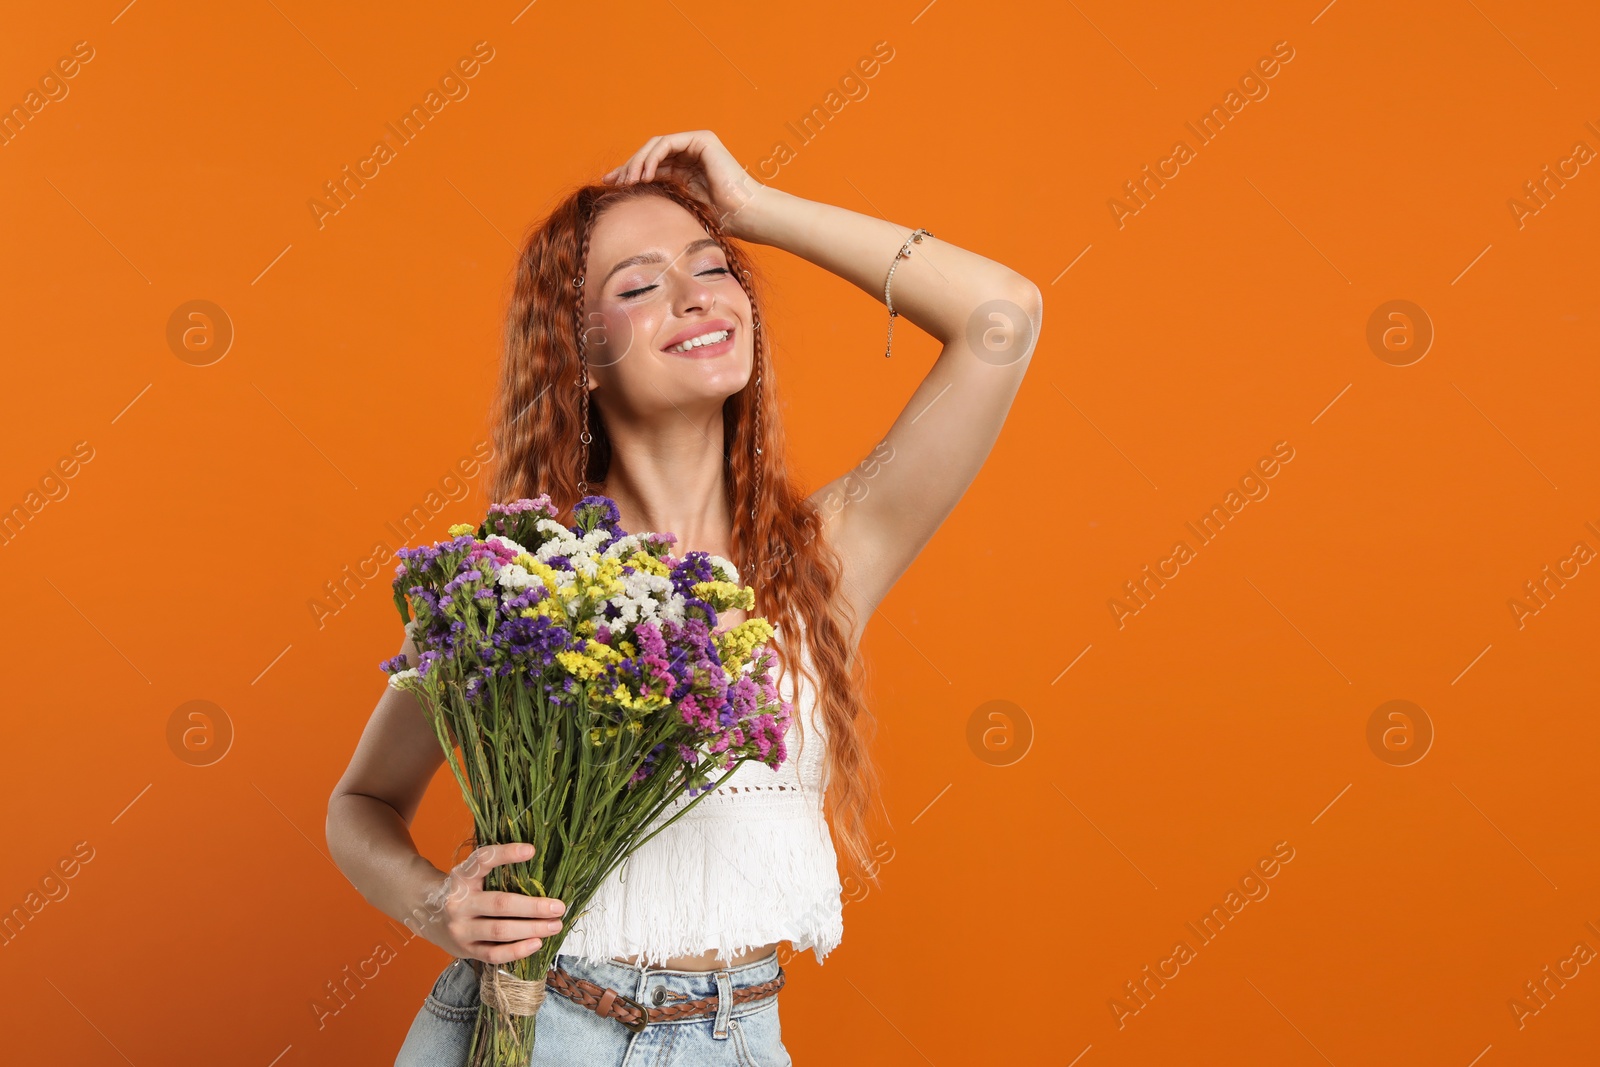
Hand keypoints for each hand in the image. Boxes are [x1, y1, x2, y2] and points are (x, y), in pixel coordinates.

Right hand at [419, 842, 566, 964]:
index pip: (483, 860)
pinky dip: (517, 951)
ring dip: (531, 929)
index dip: (506, 853)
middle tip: (558, 907)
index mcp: (461, 877)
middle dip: (533, 907)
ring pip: (499, 932)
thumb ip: (493, 866)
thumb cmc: (459, 889)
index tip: (531, 850)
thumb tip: (534, 857)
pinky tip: (536, 943)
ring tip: (554, 925)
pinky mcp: (465, 950)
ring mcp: (461, 929)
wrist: (424, 913)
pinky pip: (494, 954)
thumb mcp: (469, 872)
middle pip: (500, 905)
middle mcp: (459, 903)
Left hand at [601, 129, 765, 239]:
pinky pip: (667, 144)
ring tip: (627, 181)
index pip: (652, 166)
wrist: (745, 216)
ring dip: (637, 162)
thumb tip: (634, 200)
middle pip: (651, 154)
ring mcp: (697, 144)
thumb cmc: (720, 220)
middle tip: (611, 181)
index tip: (610, 185)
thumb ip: (662, 196)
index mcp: (687, 169)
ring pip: (656, 146)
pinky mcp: (701, 140)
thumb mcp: (681, 207)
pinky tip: (644, 175)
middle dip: (628, 166)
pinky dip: (652, 158)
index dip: (630, 173)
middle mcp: (691, 153)